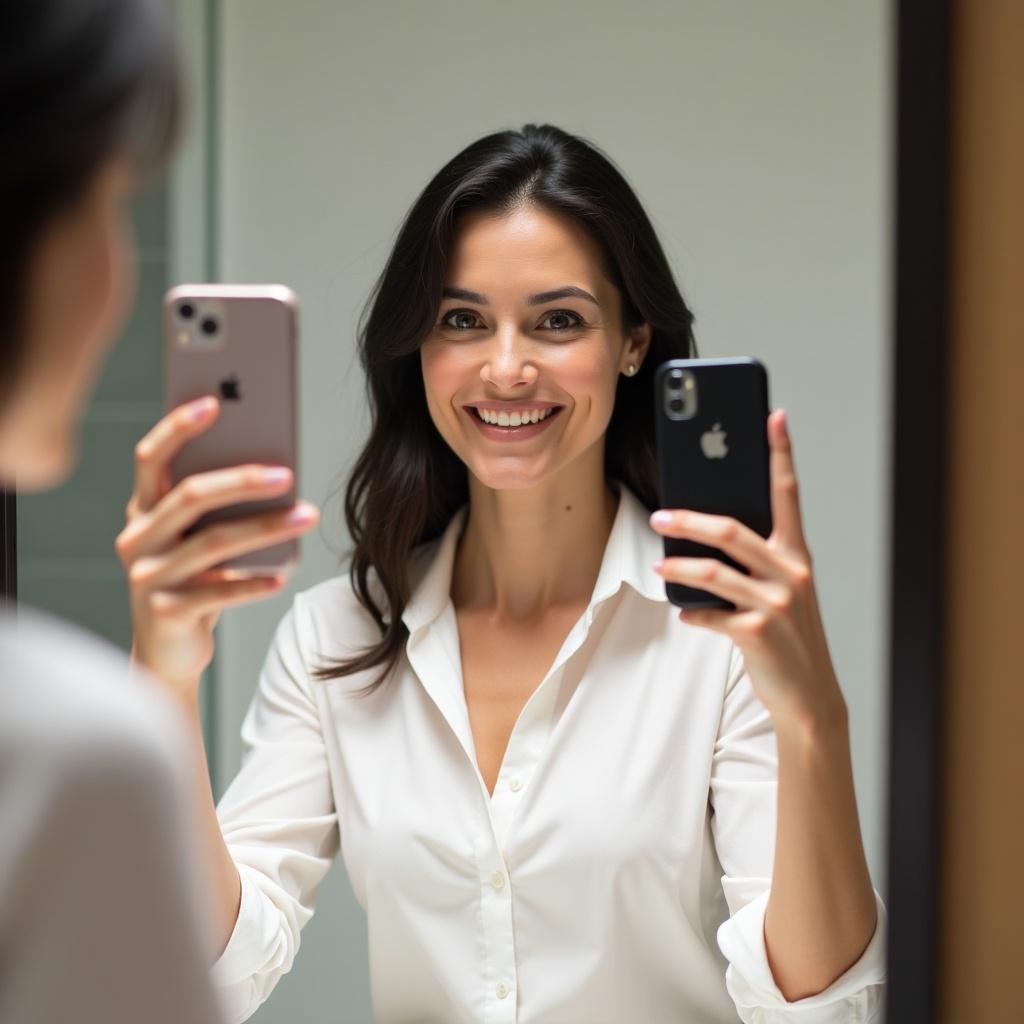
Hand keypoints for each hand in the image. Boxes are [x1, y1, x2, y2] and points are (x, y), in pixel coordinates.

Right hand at [115, 395, 319, 694]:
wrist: (169, 648)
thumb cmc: (195, 577)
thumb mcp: (200, 536)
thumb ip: (219, 505)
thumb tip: (277, 466)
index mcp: (142, 508)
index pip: (151, 458)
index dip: (177, 428)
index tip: (214, 402)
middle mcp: (137, 538)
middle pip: (189, 496)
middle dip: (241, 480)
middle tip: (287, 473)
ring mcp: (147, 576)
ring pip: (212, 543)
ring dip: (265, 528)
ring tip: (307, 515)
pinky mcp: (164, 612)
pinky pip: (218, 592)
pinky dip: (254, 582)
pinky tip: (284, 574)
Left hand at [649, 408, 845, 726]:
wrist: (810, 699)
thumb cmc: (788, 637)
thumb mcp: (781, 592)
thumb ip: (753, 562)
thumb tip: (701, 535)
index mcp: (797, 555)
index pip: (788, 494)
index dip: (781, 453)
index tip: (773, 416)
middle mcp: (791, 573)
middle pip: (732, 530)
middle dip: (690, 519)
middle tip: (661, 515)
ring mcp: (776, 603)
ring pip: (715, 570)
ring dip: (679, 565)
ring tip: (659, 563)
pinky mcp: (758, 632)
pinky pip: (711, 614)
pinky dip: (693, 613)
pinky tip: (685, 613)